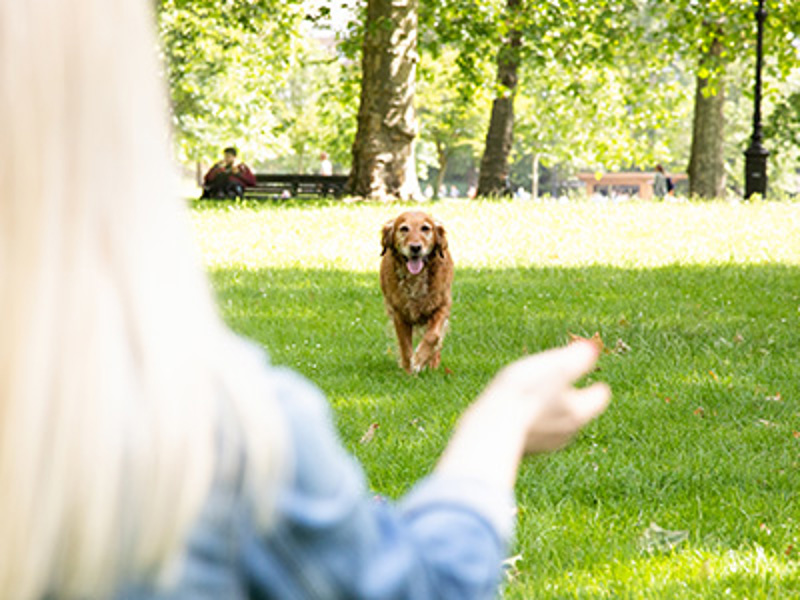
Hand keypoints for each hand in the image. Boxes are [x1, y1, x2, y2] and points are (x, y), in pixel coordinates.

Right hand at [436, 341, 609, 490]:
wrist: (491, 427)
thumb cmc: (523, 393)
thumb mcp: (554, 366)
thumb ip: (576, 357)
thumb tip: (592, 348)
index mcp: (579, 410)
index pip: (600, 396)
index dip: (593, 383)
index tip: (584, 374)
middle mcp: (568, 431)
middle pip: (578, 410)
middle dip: (568, 397)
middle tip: (551, 381)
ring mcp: (547, 443)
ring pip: (557, 423)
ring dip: (548, 410)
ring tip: (529, 396)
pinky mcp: (526, 450)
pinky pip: (535, 432)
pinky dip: (531, 422)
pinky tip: (514, 413)